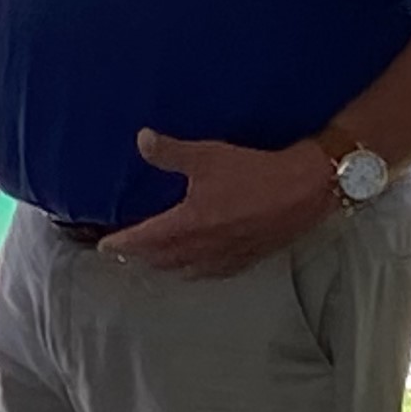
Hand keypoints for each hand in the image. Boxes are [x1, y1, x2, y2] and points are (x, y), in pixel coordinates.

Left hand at [98, 129, 336, 278]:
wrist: (305, 190)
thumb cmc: (254, 173)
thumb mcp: (206, 156)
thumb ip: (170, 152)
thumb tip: (141, 140)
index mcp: (191, 225)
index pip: (147, 240)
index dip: (123, 244)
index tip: (105, 247)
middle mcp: (206, 247)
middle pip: (164, 260)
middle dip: (142, 257)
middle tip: (125, 253)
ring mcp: (229, 256)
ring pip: (188, 268)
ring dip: (167, 265)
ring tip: (154, 260)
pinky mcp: (250, 258)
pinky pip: (214, 271)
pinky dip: (196, 269)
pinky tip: (198, 264)